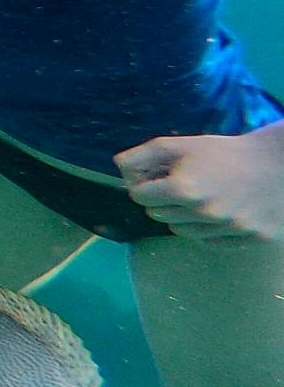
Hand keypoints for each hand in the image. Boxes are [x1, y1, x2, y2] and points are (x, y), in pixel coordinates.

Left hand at [116, 125, 283, 241]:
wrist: (274, 164)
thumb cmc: (222, 153)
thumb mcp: (180, 145)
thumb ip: (143, 155)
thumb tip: (118, 167)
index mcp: (184, 189)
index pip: (139, 196)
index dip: (146, 184)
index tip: (159, 177)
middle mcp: (204, 213)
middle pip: (157, 214)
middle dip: (163, 200)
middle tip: (183, 185)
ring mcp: (228, 228)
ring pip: (180, 231)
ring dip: (184, 216)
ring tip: (204, 196)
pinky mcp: (249, 239)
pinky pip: (209, 241)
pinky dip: (209, 229)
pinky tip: (221, 210)